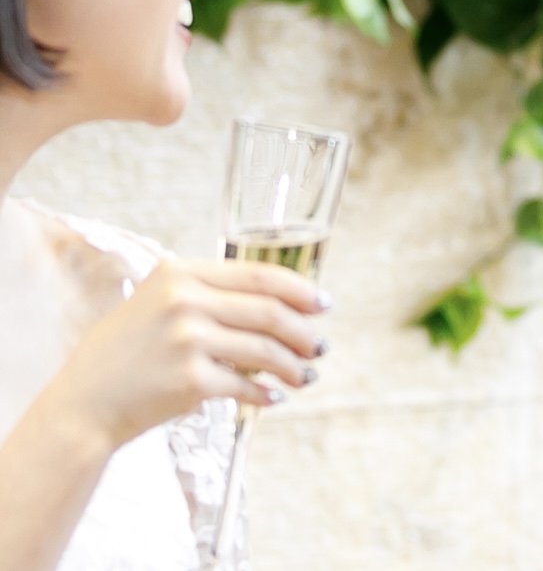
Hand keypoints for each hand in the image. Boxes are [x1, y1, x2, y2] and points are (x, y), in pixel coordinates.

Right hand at [41, 260, 329, 449]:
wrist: (82, 405)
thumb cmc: (123, 355)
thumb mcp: (154, 303)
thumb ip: (205, 293)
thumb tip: (276, 301)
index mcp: (178, 273)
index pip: (258, 274)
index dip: (300, 290)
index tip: (324, 305)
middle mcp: (184, 301)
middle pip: (270, 311)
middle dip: (304, 331)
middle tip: (320, 347)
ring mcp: (187, 340)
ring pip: (265, 350)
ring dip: (294, 366)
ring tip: (306, 376)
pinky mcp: (191, 380)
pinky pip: (246, 385)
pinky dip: (266, 393)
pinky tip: (273, 397)